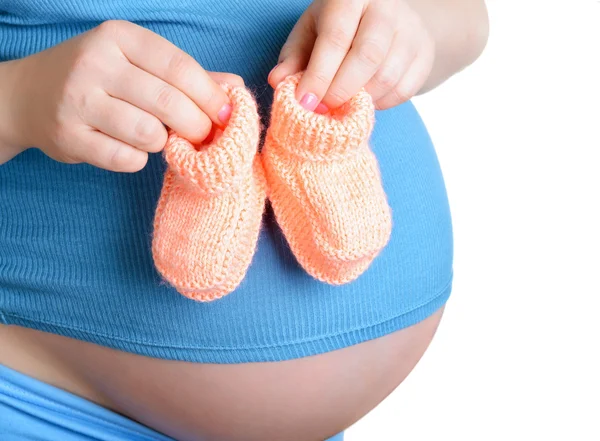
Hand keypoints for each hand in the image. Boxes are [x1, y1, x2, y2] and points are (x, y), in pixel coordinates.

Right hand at [6, 20, 242, 171]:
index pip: (180, 67)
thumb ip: (186, 76)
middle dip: (197, 125)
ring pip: (148, 133)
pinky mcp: (68, 136)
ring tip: (159, 138)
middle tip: (202, 135)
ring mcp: (77, 99)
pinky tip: (132, 149)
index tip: (226, 114)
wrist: (28, 95)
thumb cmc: (98, 79)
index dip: (210, 95)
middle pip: (168, 102)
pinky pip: (124, 159)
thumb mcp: (137, 63)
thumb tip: (234, 86)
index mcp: (119, 37)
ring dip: (164, 142)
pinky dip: (138, 159)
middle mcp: (95, 63)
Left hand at [268, 0, 434, 111]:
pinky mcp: (425, 54)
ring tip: (341, 105)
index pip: (336, 37)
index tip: (304, 102)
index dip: (318, 75)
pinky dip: (380, 104)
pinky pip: (403, 90)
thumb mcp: (310, 34)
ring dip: (359, 100)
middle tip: (322, 110)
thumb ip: (293, 58)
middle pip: (367, 56)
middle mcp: (386, 7)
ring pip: (387, 77)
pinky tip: (365, 100)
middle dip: (340, 91)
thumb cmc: (338, 28)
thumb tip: (277, 81)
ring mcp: (411, 30)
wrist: (386, 20)